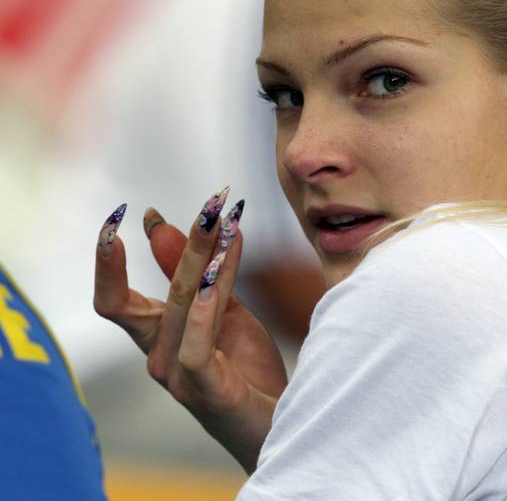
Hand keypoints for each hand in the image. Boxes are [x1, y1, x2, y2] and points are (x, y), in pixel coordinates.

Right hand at [93, 193, 287, 472]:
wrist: (277, 422)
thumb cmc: (245, 368)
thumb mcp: (220, 312)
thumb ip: (193, 274)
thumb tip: (159, 224)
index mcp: (157, 338)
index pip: (114, 299)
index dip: (109, 260)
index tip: (123, 213)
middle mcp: (158, 356)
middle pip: (160, 290)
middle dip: (184, 241)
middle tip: (212, 203)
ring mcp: (177, 375)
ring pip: (183, 306)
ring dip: (206, 260)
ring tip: (229, 224)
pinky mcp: (205, 391)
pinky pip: (194, 347)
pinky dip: (201, 312)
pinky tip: (211, 284)